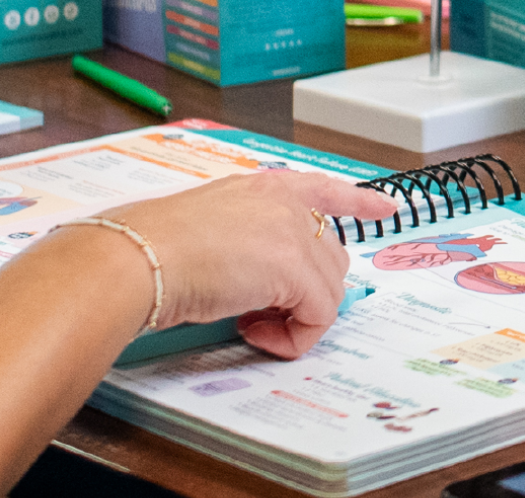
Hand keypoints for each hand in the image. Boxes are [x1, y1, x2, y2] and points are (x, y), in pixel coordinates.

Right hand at [86, 168, 399, 358]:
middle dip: (303, 293)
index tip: (387, 206)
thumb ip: (249, 242)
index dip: (359, 200)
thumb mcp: (209, 230)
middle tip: (253, 312)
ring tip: (245, 321)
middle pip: (329, 259)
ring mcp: (294, 232)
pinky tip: (252, 331)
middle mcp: (285, 204)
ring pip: (328, 291)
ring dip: (294, 317)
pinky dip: (293, 337)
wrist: (138, 258)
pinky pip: (320, 316)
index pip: (325, 189)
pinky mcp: (296, 268)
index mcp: (262, 189)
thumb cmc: (152, 249)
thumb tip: (266, 282)